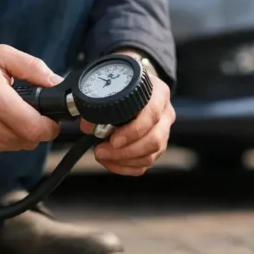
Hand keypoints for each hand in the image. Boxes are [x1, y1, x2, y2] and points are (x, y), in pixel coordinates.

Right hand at [0, 41, 61, 154]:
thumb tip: (57, 83)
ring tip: (13, 112)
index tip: (52, 117)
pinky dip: (7, 137)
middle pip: (29, 140)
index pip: (35, 129)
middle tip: (33, 111)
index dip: (51, 126)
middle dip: (38, 128)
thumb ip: (34, 69)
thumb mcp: (3, 55)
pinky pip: (2, 148)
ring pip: (17, 146)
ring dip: (23, 133)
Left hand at [80, 57, 173, 175]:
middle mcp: (165, 114)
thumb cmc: (125, 85)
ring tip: (102, 156)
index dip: (133, 131)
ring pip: (151, 155)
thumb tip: (88, 127)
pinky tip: (111, 162)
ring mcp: (164, 131)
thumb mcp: (115, 85)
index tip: (113, 140)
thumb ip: (99, 103)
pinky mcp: (158, 146)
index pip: (152, 115)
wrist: (139, 86)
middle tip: (101, 151)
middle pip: (155, 140)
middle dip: (126, 151)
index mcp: (158, 94)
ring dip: (123, 160)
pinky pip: (145, 164)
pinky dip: (126, 167)